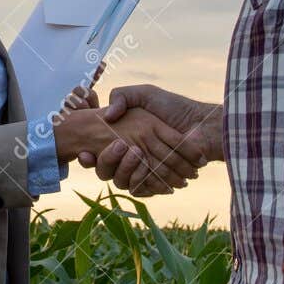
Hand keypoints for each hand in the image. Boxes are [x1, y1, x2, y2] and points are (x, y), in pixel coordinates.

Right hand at [52, 106, 191, 189]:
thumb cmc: (173, 108)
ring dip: (124, 169)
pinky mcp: (158, 181)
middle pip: (106, 170)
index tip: (83, 152)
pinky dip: (141, 180)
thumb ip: (121, 97)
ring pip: (122, 181)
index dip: (88, 156)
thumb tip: (107, 116)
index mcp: (125, 140)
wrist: (200, 124)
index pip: (100, 153)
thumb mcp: (144, 94)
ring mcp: (145, 171)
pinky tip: (144, 164)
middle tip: (108, 149)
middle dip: (103, 162)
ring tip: (134, 152)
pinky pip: (141, 189)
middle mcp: (132, 158)